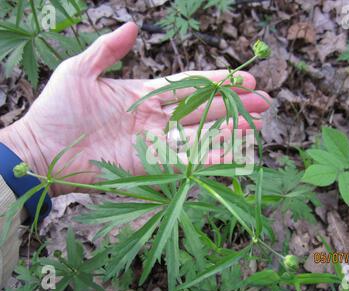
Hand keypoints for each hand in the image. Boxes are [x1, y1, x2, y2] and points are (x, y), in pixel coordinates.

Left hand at [0, 22, 269, 194]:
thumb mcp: (80, 70)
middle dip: (235, 106)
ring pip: (202, 136)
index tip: (244, 78)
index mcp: (145, 94)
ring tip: (259, 125)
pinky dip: (213, 157)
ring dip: (231, 131)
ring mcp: (157, 143)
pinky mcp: (153, 165)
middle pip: (204, 110)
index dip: (217, 81)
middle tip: (265, 103)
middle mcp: (157, 119)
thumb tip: (131, 25)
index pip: (189, 85)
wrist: (42, 149)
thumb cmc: (57, 109)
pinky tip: (237, 150)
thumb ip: (108, 49)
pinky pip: (188, 160)